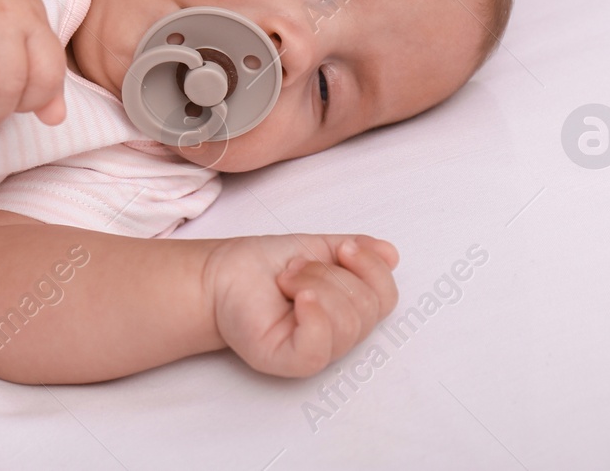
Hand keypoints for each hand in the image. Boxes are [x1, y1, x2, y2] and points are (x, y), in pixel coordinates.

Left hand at [205, 234, 399, 376]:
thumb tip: (391, 254)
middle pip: (367, 307)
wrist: (219, 274)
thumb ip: (356, 251)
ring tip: (284, 280)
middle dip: (329, 273)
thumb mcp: (317, 247)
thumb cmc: (264, 266)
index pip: (386, 297)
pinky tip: (297, 298)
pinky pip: (319, 346)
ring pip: (346, 322)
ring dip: (313, 284)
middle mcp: (337, 336)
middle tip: (293, 268)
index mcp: (348, 310)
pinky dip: (314, 315)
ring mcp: (315, 352)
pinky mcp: (290, 362)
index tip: (343, 247)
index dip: (371, 268)